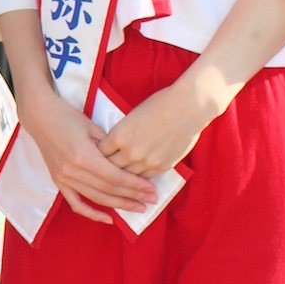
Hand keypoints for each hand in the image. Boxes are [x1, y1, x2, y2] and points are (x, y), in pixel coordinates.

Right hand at [19, 86, 157, 224]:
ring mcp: (64, 178)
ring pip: (96, 198)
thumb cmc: (67, 115)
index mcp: (83, 156)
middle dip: (133, 196)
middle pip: (109, 189)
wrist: (39, 116)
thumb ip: (110, 146)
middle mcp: (73, 171)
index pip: (116, 177)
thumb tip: (130, 162)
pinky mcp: (58, 181)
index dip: (136, 185)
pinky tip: (109, 219)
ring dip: (119, 205)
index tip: (152, 189)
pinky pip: (76, 203)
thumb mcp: (92, 126)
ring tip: (138, 207)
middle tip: (152, 200)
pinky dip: (92, 213)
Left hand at [96, 79, 210, 178]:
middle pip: (110, 168)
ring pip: (126, 177)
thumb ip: (120, 134)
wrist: (188, 107)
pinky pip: (144, 178)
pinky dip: (138, 178)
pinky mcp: (161, 167)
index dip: (96, 155)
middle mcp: (130, 152)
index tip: (95, 156)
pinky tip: (135, 178)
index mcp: (119, 135)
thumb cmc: (160, 104)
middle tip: (102, 172)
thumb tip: (111, 145)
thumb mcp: (131, 116)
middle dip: (105, 169)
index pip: (100, 153)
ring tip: (117, 179)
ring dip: (122, 177)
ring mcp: (146, 162)